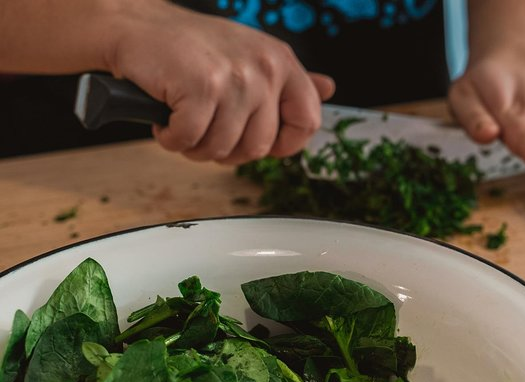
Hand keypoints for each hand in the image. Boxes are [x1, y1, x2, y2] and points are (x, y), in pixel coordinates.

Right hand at [107, 2, 334, 163]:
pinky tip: (165, 119)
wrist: (135, 25)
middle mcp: (264, 68)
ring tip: (183, 121)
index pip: (307, 122)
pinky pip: (191, 140)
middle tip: (204, 130)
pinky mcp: (201, 88)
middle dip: (227, 151)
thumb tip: (328, 89)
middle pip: (259, 147)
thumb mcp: (250, 56)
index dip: (283, 145)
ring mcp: (235, 78)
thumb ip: (290, 80)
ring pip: (223, 149)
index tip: (255, 143)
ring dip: (195, 147)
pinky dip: (171, 139)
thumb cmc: (191, 48)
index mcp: (281, 62)